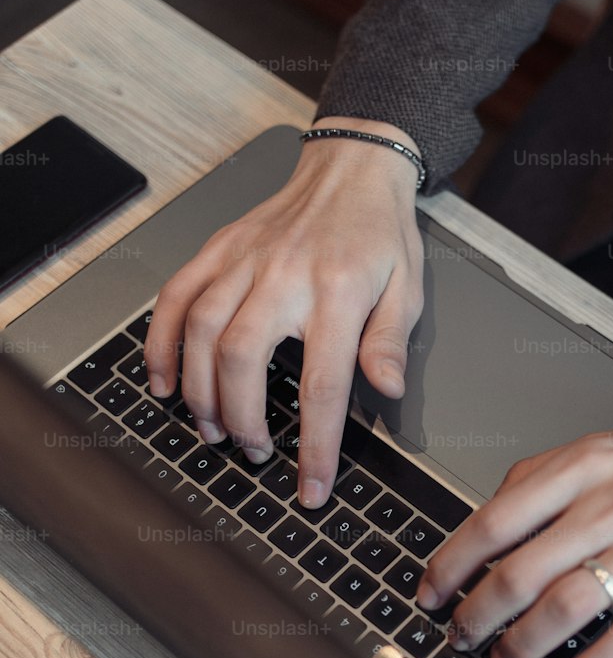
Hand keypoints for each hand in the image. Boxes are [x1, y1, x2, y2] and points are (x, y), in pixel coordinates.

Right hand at [144, 117, 424, 507]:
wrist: (351, 169)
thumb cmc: (380, 234)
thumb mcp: (408, 289)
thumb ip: (390, 342)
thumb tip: (387, 390)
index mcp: (338, 292)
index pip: (322, 384)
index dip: (315, 444)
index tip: (310, 488)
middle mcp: (284, 275)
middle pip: (242, 359)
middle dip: (241, 419)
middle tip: (254, 453)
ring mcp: (243, 260)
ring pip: (201, 331)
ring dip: (199, 391)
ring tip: (211, 430)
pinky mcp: (217, 250)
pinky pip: (175, 297)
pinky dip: (160, 342)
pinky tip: (163, 382)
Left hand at [416, 390, 612, 657]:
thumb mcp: (605, 446)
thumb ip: (545, 477)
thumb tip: (491, 516)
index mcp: (584, 467)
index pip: (496, 520)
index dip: (452, 564)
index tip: (429, 592)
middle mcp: (612, 505)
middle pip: (522, 572)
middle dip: (477, 615)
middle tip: (459, 636)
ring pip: (568, 606)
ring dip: (525, 644)